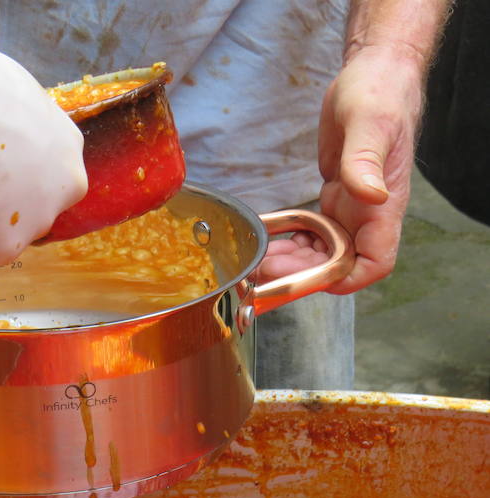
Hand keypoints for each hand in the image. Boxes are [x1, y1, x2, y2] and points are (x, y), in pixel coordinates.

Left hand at [259, 44, 424, 292]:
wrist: (372, 75)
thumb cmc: (379, 94)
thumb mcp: (370, 123)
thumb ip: (366, 160)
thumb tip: (371, 195)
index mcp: (383, 204)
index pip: (376, 261)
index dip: (346, 278)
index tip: (311, 279)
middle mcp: (368, 213)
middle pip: (337, 263)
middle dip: (301, 272)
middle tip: (263, 267)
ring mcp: (350, 208)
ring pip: (320, 251)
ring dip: (290, 260)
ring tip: (256, 257)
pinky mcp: (333, 197)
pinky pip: (311, 232)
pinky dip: (289, 241)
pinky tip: (265, 239)